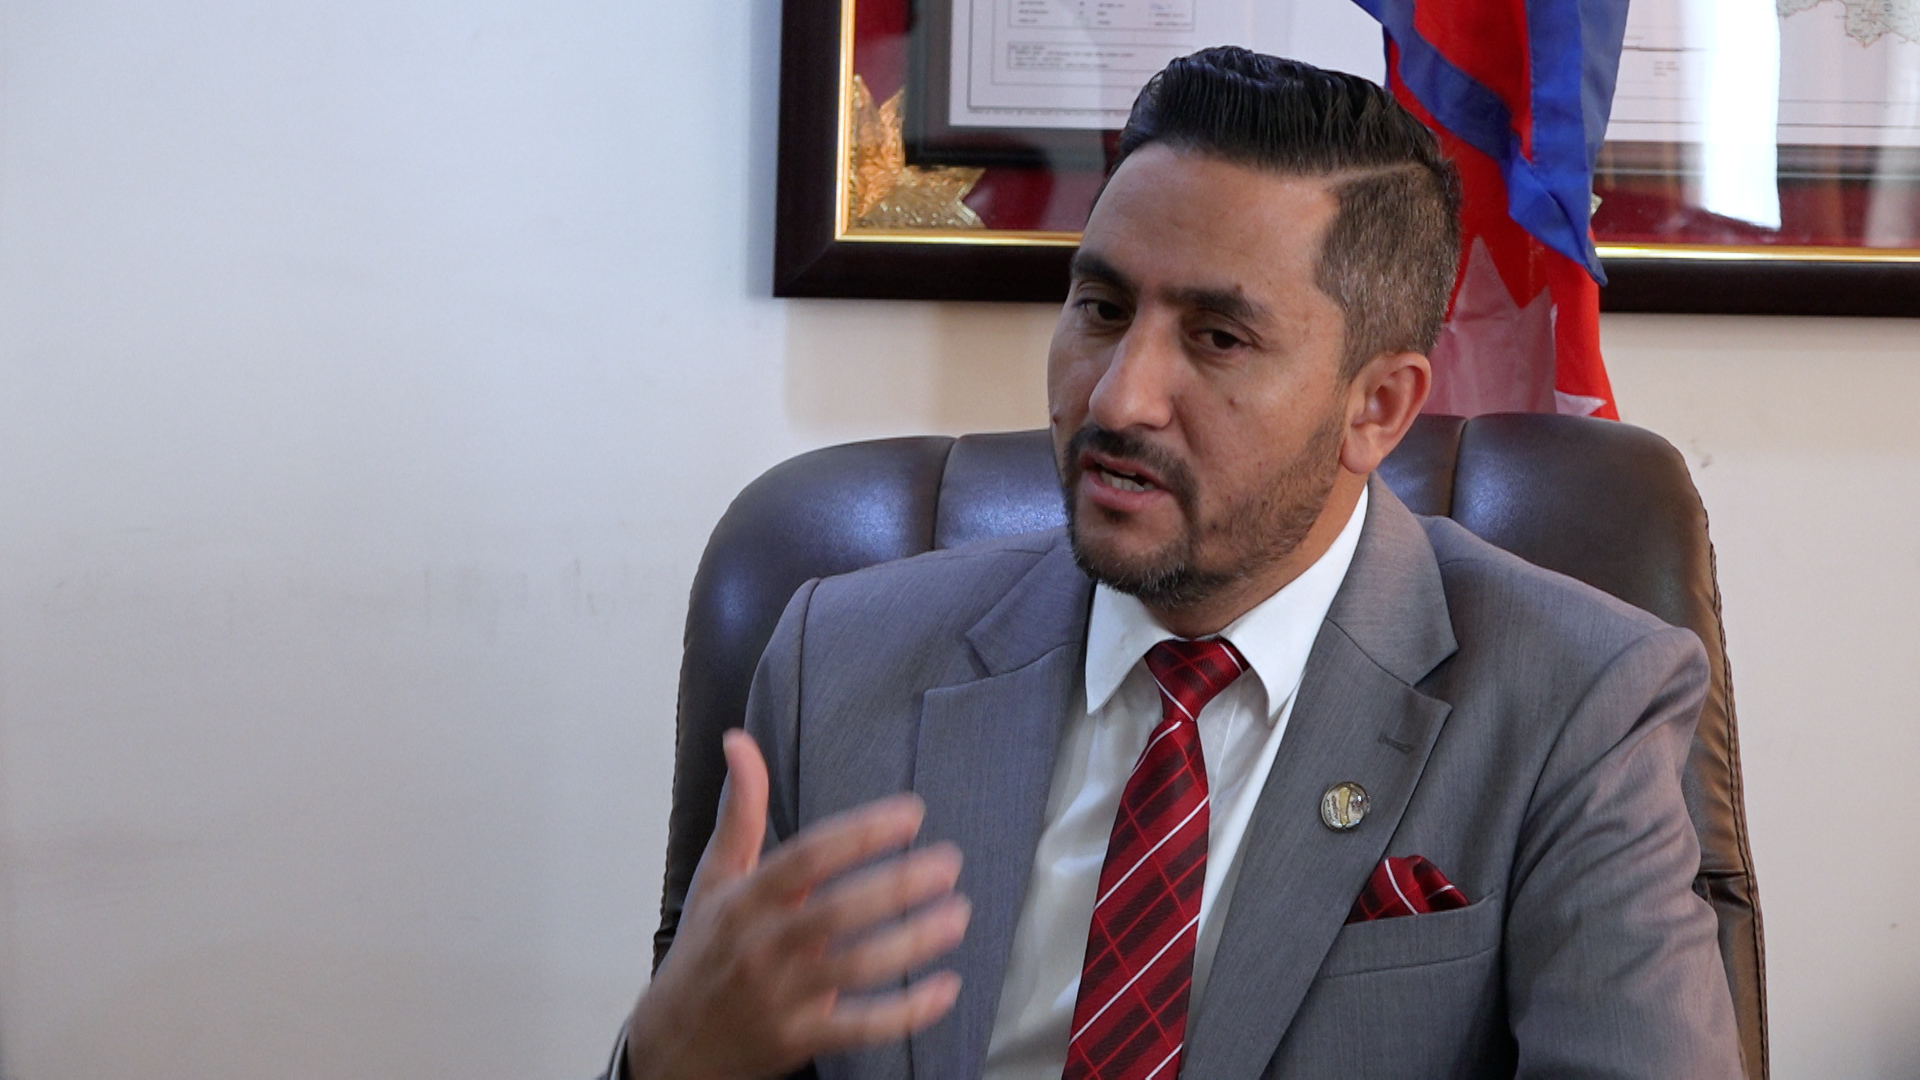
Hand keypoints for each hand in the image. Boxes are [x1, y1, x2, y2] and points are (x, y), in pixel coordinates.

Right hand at [625, 730, 969, 1079]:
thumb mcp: (715, 880)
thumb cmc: (704, 955)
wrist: (672, 1048)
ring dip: (914, 941)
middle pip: (837, 910)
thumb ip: (740, 812)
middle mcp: (762, 946)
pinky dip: (909, 1011)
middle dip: (899, 884)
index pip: (806, 858)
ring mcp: (782, 997)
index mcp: (744, 901)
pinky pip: (862, 1027)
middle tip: (949, 862)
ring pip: (856, 966)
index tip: (911, 813)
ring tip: (958, 914)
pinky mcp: (800, 1039)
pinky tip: (946, 987)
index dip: (860, 833)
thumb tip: (739, 741)